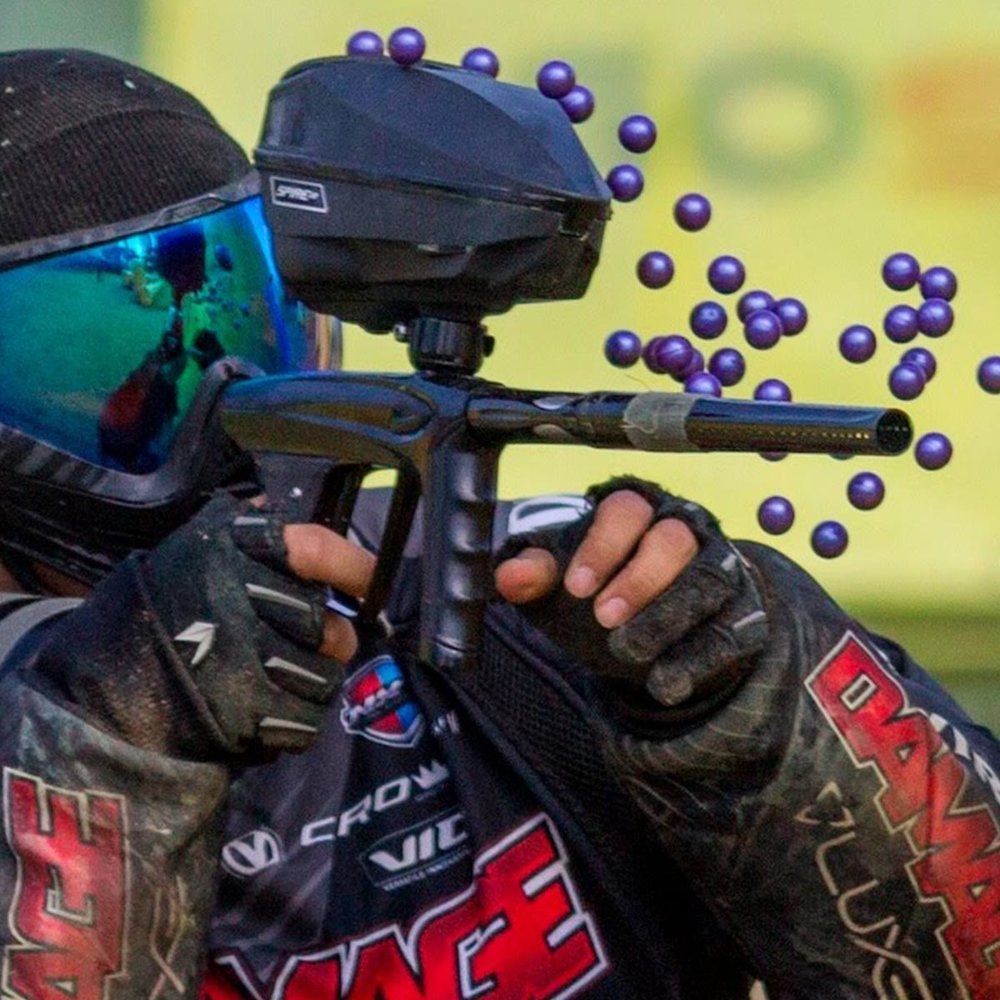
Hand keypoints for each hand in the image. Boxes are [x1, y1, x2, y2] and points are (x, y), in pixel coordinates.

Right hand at [31, 494, 374, 762]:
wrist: (97, 701)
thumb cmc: (156, 621)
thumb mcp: (189, 558)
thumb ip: (247, 544)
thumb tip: (306, 535)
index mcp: (227, 549)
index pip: (314, 547)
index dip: (354, 565)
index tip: (374, 580)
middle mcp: (236, 596)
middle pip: (324, 622)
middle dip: (325, 639)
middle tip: (305, 645)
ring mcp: (241, 654)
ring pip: (325, 672)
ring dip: (311, 683)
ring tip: (276, 681)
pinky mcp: (244, 710)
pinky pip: (308, 717)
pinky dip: (296, 721)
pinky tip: (263, 714)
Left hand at [495, 478, 768, 717]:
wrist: (656, 637)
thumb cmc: (601, 593)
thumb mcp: (561, 585)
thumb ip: (534, 576)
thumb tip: (505, 577)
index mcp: (636, 510)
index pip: (625, 509)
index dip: (602, 544)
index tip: (576, 587)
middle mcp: (685, 529)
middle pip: (673, 540)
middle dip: (639, 579)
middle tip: (604, 618)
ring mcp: (721, 568)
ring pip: (706, 582)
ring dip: (665, 618)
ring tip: (627, 651)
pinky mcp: (744, 614)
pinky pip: (730, 632)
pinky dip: (696, 660)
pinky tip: (663, 684)